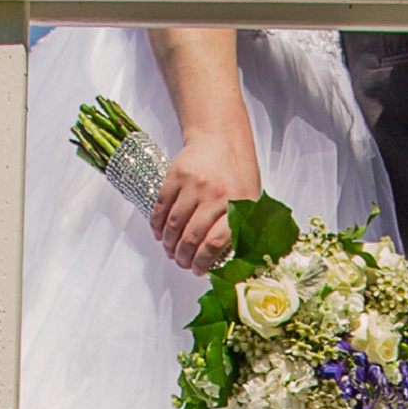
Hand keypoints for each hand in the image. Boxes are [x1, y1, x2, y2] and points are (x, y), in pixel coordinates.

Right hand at [149, 111, 259, 274]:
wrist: (222, 139)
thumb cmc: (239, 174)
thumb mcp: (250, 200)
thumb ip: (241, 228)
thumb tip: (229, 262)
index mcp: (237, 205)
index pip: (215, 243)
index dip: (203, 262)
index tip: (197, 269)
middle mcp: (215, 195)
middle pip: (191, 237)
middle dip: (182, 257)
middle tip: (180, 263)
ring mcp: (194, 184)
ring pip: (174, 224)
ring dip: (168, 243)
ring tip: (169, 250)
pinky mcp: (176, 175)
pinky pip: (161, 206)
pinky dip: (157, 224)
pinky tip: (159, 233)